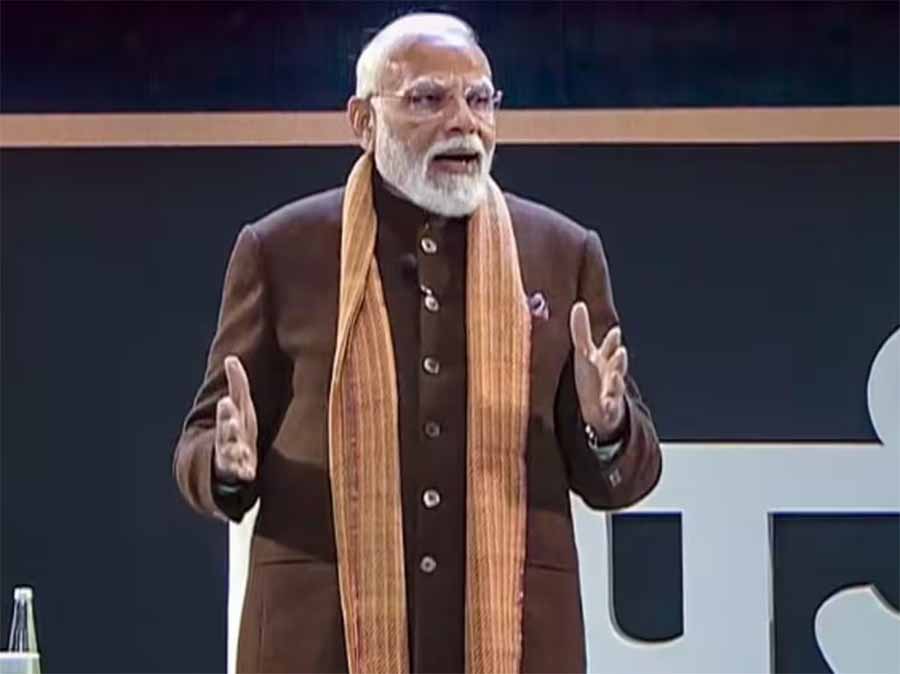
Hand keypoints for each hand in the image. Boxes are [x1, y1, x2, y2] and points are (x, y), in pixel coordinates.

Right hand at [214, 355, 258, 482]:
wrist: (233, 460)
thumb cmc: (240, 427)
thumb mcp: (241, 405)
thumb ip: (237, 384)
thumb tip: (231, 358)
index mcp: (230, 421)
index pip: (227, 414)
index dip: (227, 409)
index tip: (226, 402)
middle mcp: (228, 438)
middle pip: (226, 433)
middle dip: (228, 427)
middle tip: (231, 422)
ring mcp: (233, 457)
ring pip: (231, 454)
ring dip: (235, 451)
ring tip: (241, 450)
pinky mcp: (241, 472)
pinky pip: (241, 474)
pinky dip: (243, 473)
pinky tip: (248, 473)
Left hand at [569, 302, 626, 440]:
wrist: (597, 409)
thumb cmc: (592, 377)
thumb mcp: (585, 353)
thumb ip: (581, 330)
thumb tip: (579, 305)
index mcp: (605, 359)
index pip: (610, 347)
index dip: (612, 341)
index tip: (615, 332)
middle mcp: (611, 374)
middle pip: (617, 365)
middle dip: (619, 359)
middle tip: (620, 351)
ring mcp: (612, 392)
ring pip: (617, 386)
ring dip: (617, 381)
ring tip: (615, 376)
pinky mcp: (609, 410)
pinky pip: (612, 408)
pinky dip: (612, 406)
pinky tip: (609, 404)